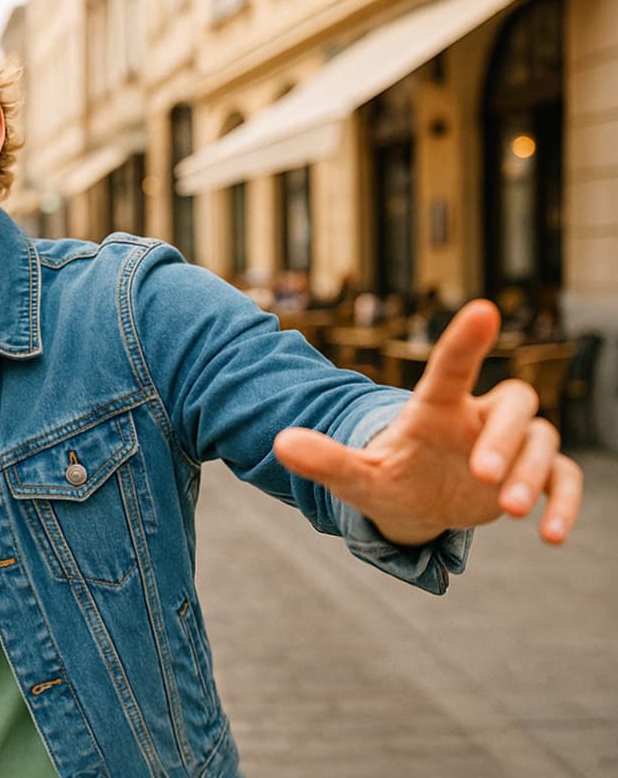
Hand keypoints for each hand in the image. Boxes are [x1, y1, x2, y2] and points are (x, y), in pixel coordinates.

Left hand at [274, 300, 581, 546]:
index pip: (452, 368)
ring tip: (509, 512)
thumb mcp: (357, 475)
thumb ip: (325, 459)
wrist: (416, 504)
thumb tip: (279, 443)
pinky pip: (563, 478)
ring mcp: (513, 445)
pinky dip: (563, 502)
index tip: (483, 309)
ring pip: (543, 441)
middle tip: (481, 476)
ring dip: (530, 473)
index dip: (466, 340)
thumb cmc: (388, 476)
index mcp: (436, 408)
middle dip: (505, 437)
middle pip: (516, 402)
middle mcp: (480, 417)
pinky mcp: (534, 475)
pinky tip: (550, 535)